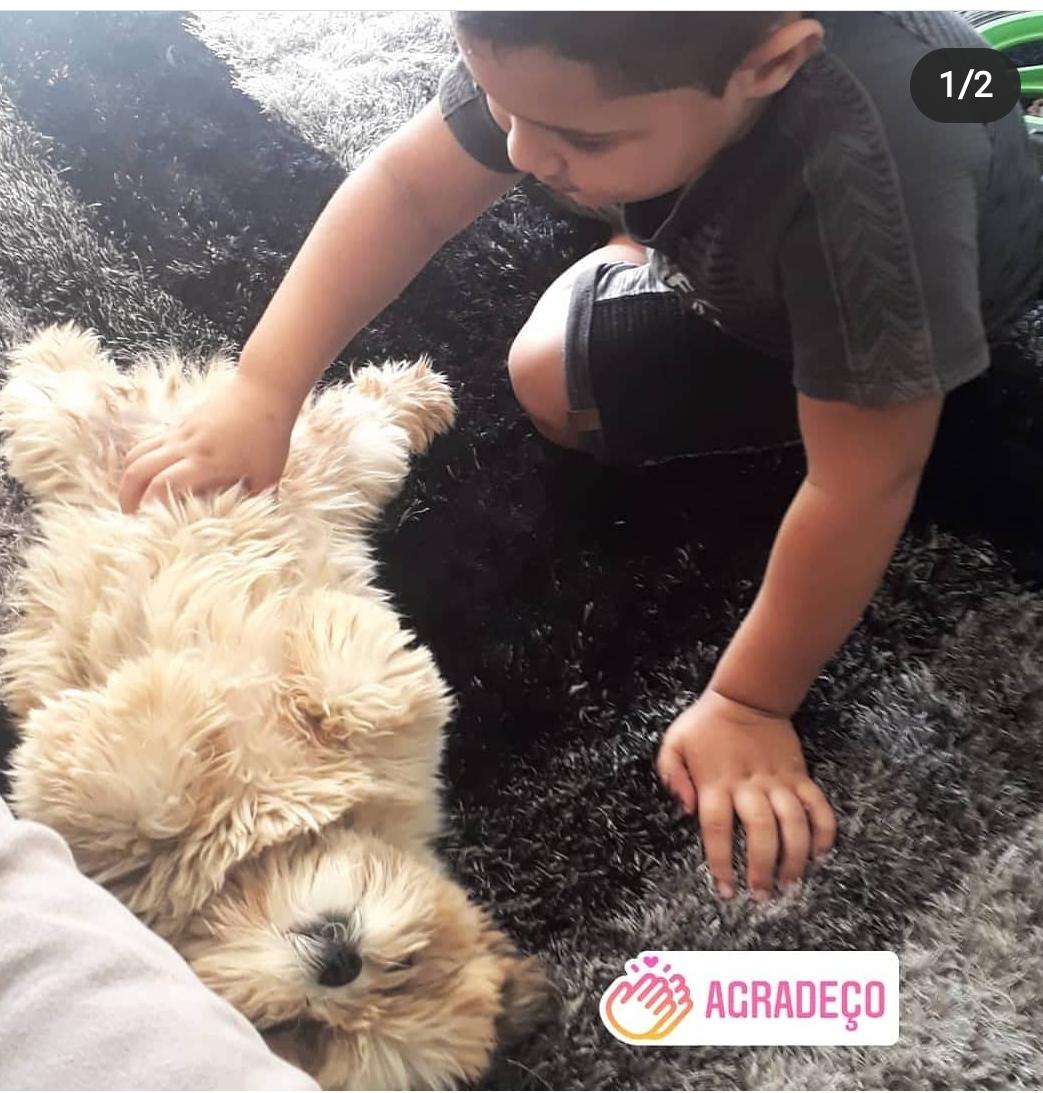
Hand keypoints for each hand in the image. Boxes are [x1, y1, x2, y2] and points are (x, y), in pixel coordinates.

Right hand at [118, 371, 297, 513]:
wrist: (263, 391)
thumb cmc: (269, 435)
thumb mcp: (268, 475)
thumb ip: (254, 502)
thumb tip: (250, 526)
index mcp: (206, 461)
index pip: (163, 484)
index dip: (149, 505)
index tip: (148, 524)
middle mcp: (185, 445)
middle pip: (138, 468)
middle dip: (127, 495)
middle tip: (130, 516)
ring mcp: (179, 431)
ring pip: (137, 452)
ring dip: (128, 476)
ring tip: (133, 497)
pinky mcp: (180, 423)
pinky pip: (150, 442)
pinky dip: (141, 460)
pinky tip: (150, 475)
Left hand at [656, 688, 835, 900]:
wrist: (747, 696)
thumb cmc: (705, 724)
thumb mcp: (674, 743)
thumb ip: (671, 776)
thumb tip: (684, 809)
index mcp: (716, 783)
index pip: (718, 829)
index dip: (721, 862)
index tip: (725, 890)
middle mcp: (749, 786)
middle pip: (760, 832)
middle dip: (762, 868)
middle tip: (762, 895)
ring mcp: (778, 781)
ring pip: (793, 823)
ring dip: (795, 857)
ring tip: (791, 883)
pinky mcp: (799, 775)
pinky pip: (818, 806)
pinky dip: (824, 830)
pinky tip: (821, 853)